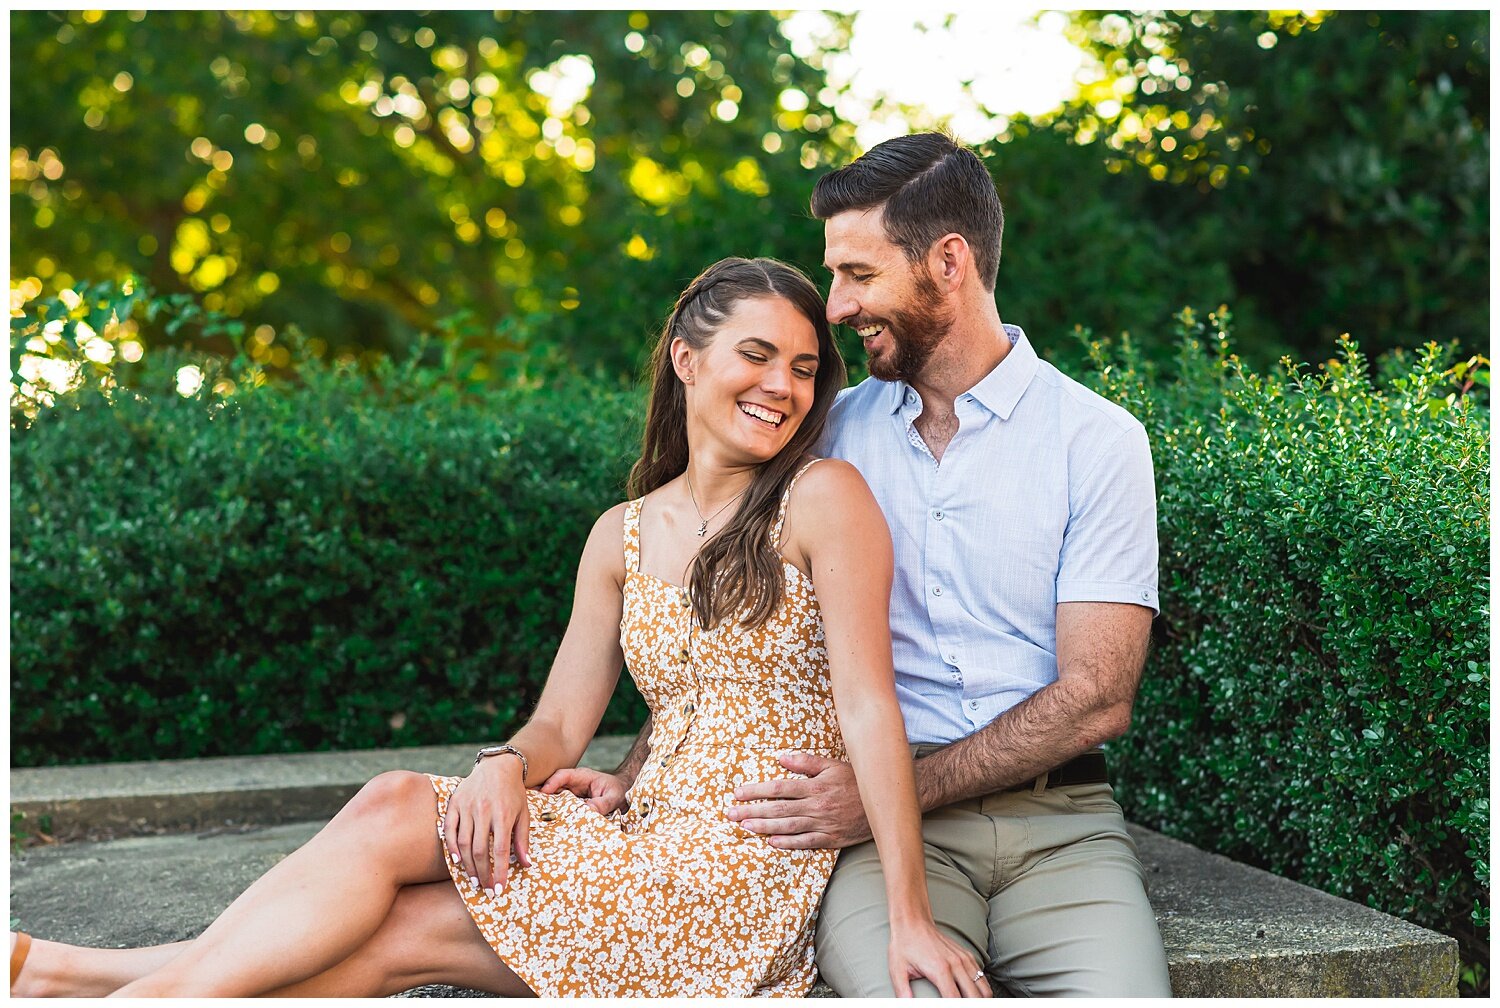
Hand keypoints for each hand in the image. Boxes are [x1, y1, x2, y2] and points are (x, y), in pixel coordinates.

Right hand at [443, 755, 529, 896]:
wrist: (498, 766)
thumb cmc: (513, 793)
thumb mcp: (524, 814)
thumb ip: (523, 839)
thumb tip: (526, 865)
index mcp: (504, 814)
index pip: (501, 849)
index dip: (500, 871)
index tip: (500, 889)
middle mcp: (484, 810)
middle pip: (480, 850)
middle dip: (483, 873)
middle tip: (486, 888)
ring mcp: (467, 806)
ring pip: (463, 843)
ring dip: (468, 865)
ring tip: (473, 880)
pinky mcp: (455, 802)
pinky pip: (449, 829)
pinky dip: (451, 847)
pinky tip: (456, 862)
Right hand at [538, 766, 629, 815]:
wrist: (621, 794)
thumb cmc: (617, 792)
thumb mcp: (613, 797)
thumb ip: (602, 803)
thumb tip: (588, 810)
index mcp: (582, 776)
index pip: (563, 775)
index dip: (552, 782)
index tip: (544, 791)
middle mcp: (572, 783)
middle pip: (552, 785)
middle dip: (540, 793)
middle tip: (528, 803)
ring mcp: (569, 792)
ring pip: (552, 796)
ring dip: (543, 803)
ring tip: (530, 812)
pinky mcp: (569, 802)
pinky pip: (557, 805)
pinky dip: (549, 810)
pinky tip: (541, 820)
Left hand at [726, 752, 871, 848]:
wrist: (885, 803)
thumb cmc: (856, 781)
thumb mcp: (832, 765)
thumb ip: (806, 762)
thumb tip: (780, 759)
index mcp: (815, 786)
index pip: (779, 788)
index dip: (757, 791)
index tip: (738, 793)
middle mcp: (817, 806)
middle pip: (778, 809)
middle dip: (752, 811)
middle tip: (730, 814)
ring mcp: (824, 824)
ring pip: (788, 826)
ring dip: (764, 827)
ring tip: (745, 827)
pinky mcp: (832, 839)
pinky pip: (806, 842)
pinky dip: (788, 843)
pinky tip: (771, 842)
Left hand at [888, 921, 988, 997]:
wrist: (912, 921)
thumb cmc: (905, 944)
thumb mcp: (897, 969)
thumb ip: (903, 991)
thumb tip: (906, 1005)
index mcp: (940, 970)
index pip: (955, 1000)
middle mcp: (956, 964)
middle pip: (975, 996)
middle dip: (973, 1006)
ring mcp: (963, 958)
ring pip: (983, 987)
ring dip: (981, 999)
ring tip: (973, 1004)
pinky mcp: (966, 955)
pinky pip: (982, 975)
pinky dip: (982, 988)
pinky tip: (975, 994)